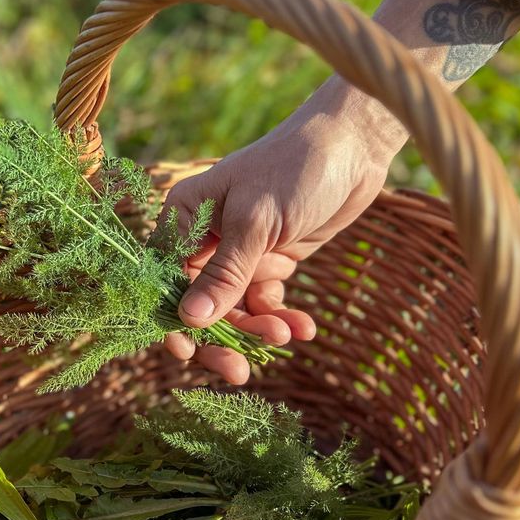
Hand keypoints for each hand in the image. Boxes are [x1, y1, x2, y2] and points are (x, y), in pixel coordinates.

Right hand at [161, 94, 395, 383]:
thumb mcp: (256, 221)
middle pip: (198, 305)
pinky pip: (267, 303)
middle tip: (238, 372)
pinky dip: (283, 317)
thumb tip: (188, 320)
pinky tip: (305, 327)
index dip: (171, 321)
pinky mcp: (271, 262)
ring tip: (287, 334)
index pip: (165, 280)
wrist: (354, 146)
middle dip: (219, 339)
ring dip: (258, 330)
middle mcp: (205, 240)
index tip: (187, 354)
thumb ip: (225, 273)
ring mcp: (239, 254)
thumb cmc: (295, 167)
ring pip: (235, 311)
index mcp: (184, 218)